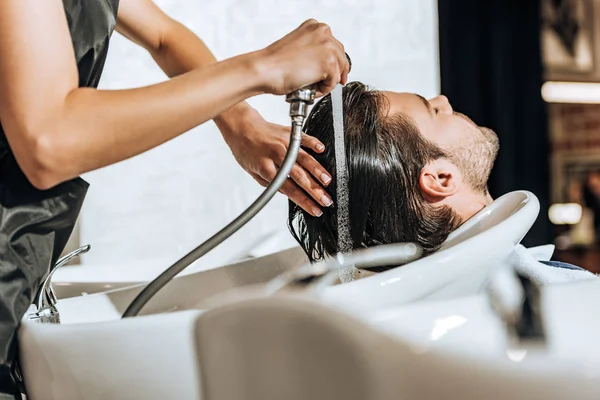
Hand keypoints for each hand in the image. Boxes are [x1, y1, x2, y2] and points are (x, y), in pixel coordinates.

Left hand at [216, 105, 332, 216]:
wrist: (241, 127)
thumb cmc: (246, 151)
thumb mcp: (253, 172)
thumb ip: (271, 183)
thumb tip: (289, 193)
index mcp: (265, 167)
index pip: (288, 188)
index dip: (303, 201)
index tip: (315, 209)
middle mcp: (276, 155)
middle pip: (299, 176)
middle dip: (315, 190)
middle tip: (326, 200)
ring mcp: (283, 143)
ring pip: (304, 158)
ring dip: (318, 171)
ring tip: (328, 182)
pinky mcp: (288, 132)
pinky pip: (304, 138)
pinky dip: (314, 143)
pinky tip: (322, 151)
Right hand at [254, 19, 349, 96]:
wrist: (265, 70)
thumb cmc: (274, 63)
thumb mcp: (297, 47)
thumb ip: (312, 49)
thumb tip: (321, 62)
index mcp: (314, 26)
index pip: (334, 45)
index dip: (334, 61)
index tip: (332, 70)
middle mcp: (323, 33)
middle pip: (341, 57)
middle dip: (335, 72)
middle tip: (327, 83)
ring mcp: (328, 47)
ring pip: (338, 70)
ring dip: (327, 82)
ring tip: (312, 87)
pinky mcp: (328, 63)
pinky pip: (333, 83)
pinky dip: (323, 90)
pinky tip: (311, 89)